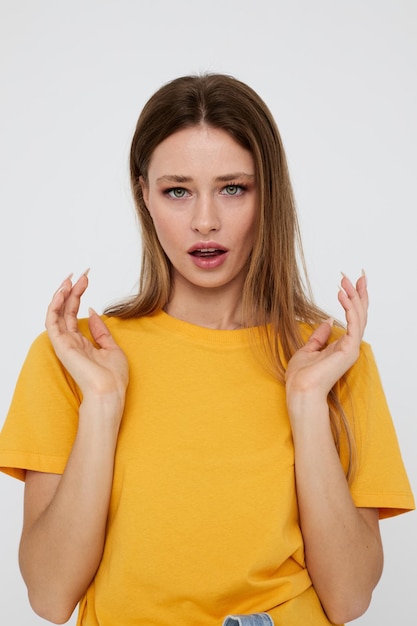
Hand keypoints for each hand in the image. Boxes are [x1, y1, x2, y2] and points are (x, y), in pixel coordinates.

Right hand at [45, 272, 128, 413]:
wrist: (110, 392)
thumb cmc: (113, 377)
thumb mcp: (111, 347)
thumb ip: (100, 331)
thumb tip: (92, 312)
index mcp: (81, 343)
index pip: (75, 314)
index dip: (79, 295)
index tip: (86, 278)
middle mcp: (71, 342)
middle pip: (65, 310)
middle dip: (72, 290)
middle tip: (81, 274)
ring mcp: (65, 343)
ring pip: (56, 313)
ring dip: (61, 294)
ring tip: (70, 279)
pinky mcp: (61, 345)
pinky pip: (52, 321)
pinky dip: (55, 305)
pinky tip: (63, 291)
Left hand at [285, 272, 367, 407]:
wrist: (300, 390)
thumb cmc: (301, 376)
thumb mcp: (308, 349)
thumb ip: (319, 336)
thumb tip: (327, 321)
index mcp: (341, 346)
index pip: (352, 318)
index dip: (353, 300)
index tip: (351, 283)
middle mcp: (349, 346)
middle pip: (360, 314)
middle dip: (359, 293)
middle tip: (357, 275)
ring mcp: (351, 348)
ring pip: (359, 317)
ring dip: (353, 296)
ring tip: (345, 281)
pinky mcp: (349, 350)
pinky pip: (353, 324)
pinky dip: (349, 308)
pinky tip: (342, 295)